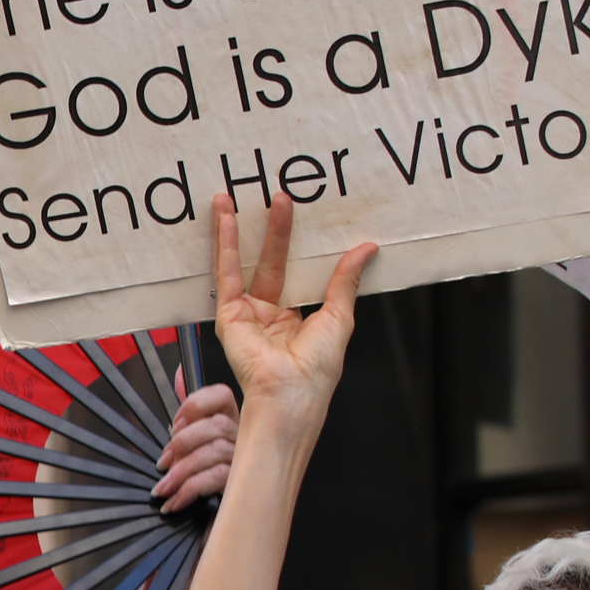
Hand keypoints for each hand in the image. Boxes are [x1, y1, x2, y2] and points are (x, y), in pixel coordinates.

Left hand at [154, 382, 239, 511]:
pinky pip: (217, 479)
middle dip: (183, 443)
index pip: (222, 395)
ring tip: (163, 488)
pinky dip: (189, 491)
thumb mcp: (190, 445)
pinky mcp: (242, 486)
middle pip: (218, 425)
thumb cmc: (202, 481)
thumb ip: (188, 412)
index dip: (195, 404)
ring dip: (182, 471)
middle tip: (163, 463)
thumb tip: (179, 374)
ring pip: (216, 451)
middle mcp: (243, 438)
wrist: (215, 524)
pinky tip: (174, 502)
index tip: (173, 424)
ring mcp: (246, 462)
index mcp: (231, 422)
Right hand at [208, 193, 376, 426]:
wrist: (292, 392)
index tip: (306, 217)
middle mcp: (267, 313)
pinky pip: (225, 274)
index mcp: (294, 318)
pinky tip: (225, 220)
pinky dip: (224, 246)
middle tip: (279, 197)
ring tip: (235, 198)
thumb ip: (345, 279)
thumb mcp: (339, 315)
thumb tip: (366, 249)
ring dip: (237, 230)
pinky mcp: (228, 315)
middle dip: (273, 230)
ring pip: (242, 263)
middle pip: (270, 262)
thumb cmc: (316, 368)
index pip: (295, 272)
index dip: (299, 246)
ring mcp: (245, 313)